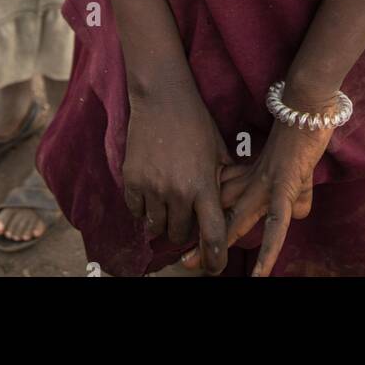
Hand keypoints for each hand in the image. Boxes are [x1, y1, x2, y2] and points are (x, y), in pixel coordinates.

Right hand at [122, 76, 234, 274]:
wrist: (162, 96)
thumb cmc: (196, 121)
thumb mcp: (218, 151)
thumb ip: (224, 180)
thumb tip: (233, 204)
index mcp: (204, 186)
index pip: (212, 236)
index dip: (215, 259)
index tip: (214, 268)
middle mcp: (177, 192)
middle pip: (179, 236)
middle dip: (184, 232)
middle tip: (186, 215)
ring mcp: (152, 187)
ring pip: (156, 227)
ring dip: (163, 221)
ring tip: (167, 203)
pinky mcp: (131, 180)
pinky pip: (136, 212)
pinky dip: (143, 209)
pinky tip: (151, 192)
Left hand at [180, 108, 335, 276]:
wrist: (307, 108)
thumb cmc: (302, 135)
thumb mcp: (297, 173)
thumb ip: (294, 195)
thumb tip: (298, 214)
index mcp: (250, 175)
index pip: (223, 200)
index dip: (205, 217)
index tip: (189, 234)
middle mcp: (252, 182)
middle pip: (221, 211)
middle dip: (201, 235)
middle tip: (183, 258)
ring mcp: (265, 185)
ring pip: (238, 220)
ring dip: (221, 243)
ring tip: (205, 266)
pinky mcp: (283, 188)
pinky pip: (275, 225)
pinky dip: (267, 251)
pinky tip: (258, 274)